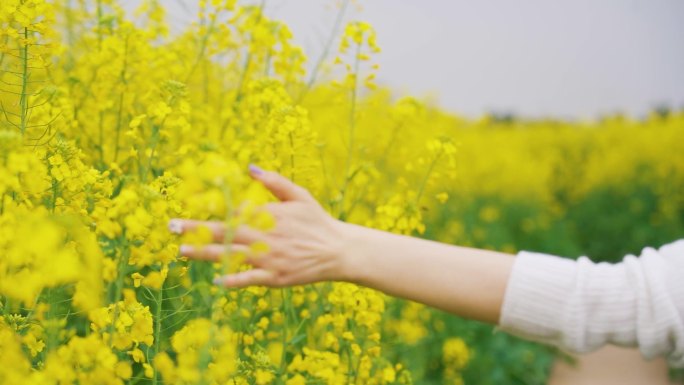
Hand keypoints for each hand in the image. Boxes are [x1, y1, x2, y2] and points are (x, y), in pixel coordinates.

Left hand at [168, 165, 349, 287]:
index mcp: (269, 214)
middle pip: (224, 231)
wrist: (339, 250)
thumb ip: (274, 182)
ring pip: (230, 255)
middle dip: (196, 227)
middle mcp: (265, 235)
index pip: (234, 208)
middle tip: (171, 226)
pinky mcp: (275, 277)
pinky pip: (249, 279)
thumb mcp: (299, 196)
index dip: (210, 206)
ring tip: (182, 250)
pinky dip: (233, 279)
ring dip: (204, 252)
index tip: (189, 202)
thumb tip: (249, 168)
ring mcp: (269, 258)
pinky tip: (216, 279)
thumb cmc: (317, 221)